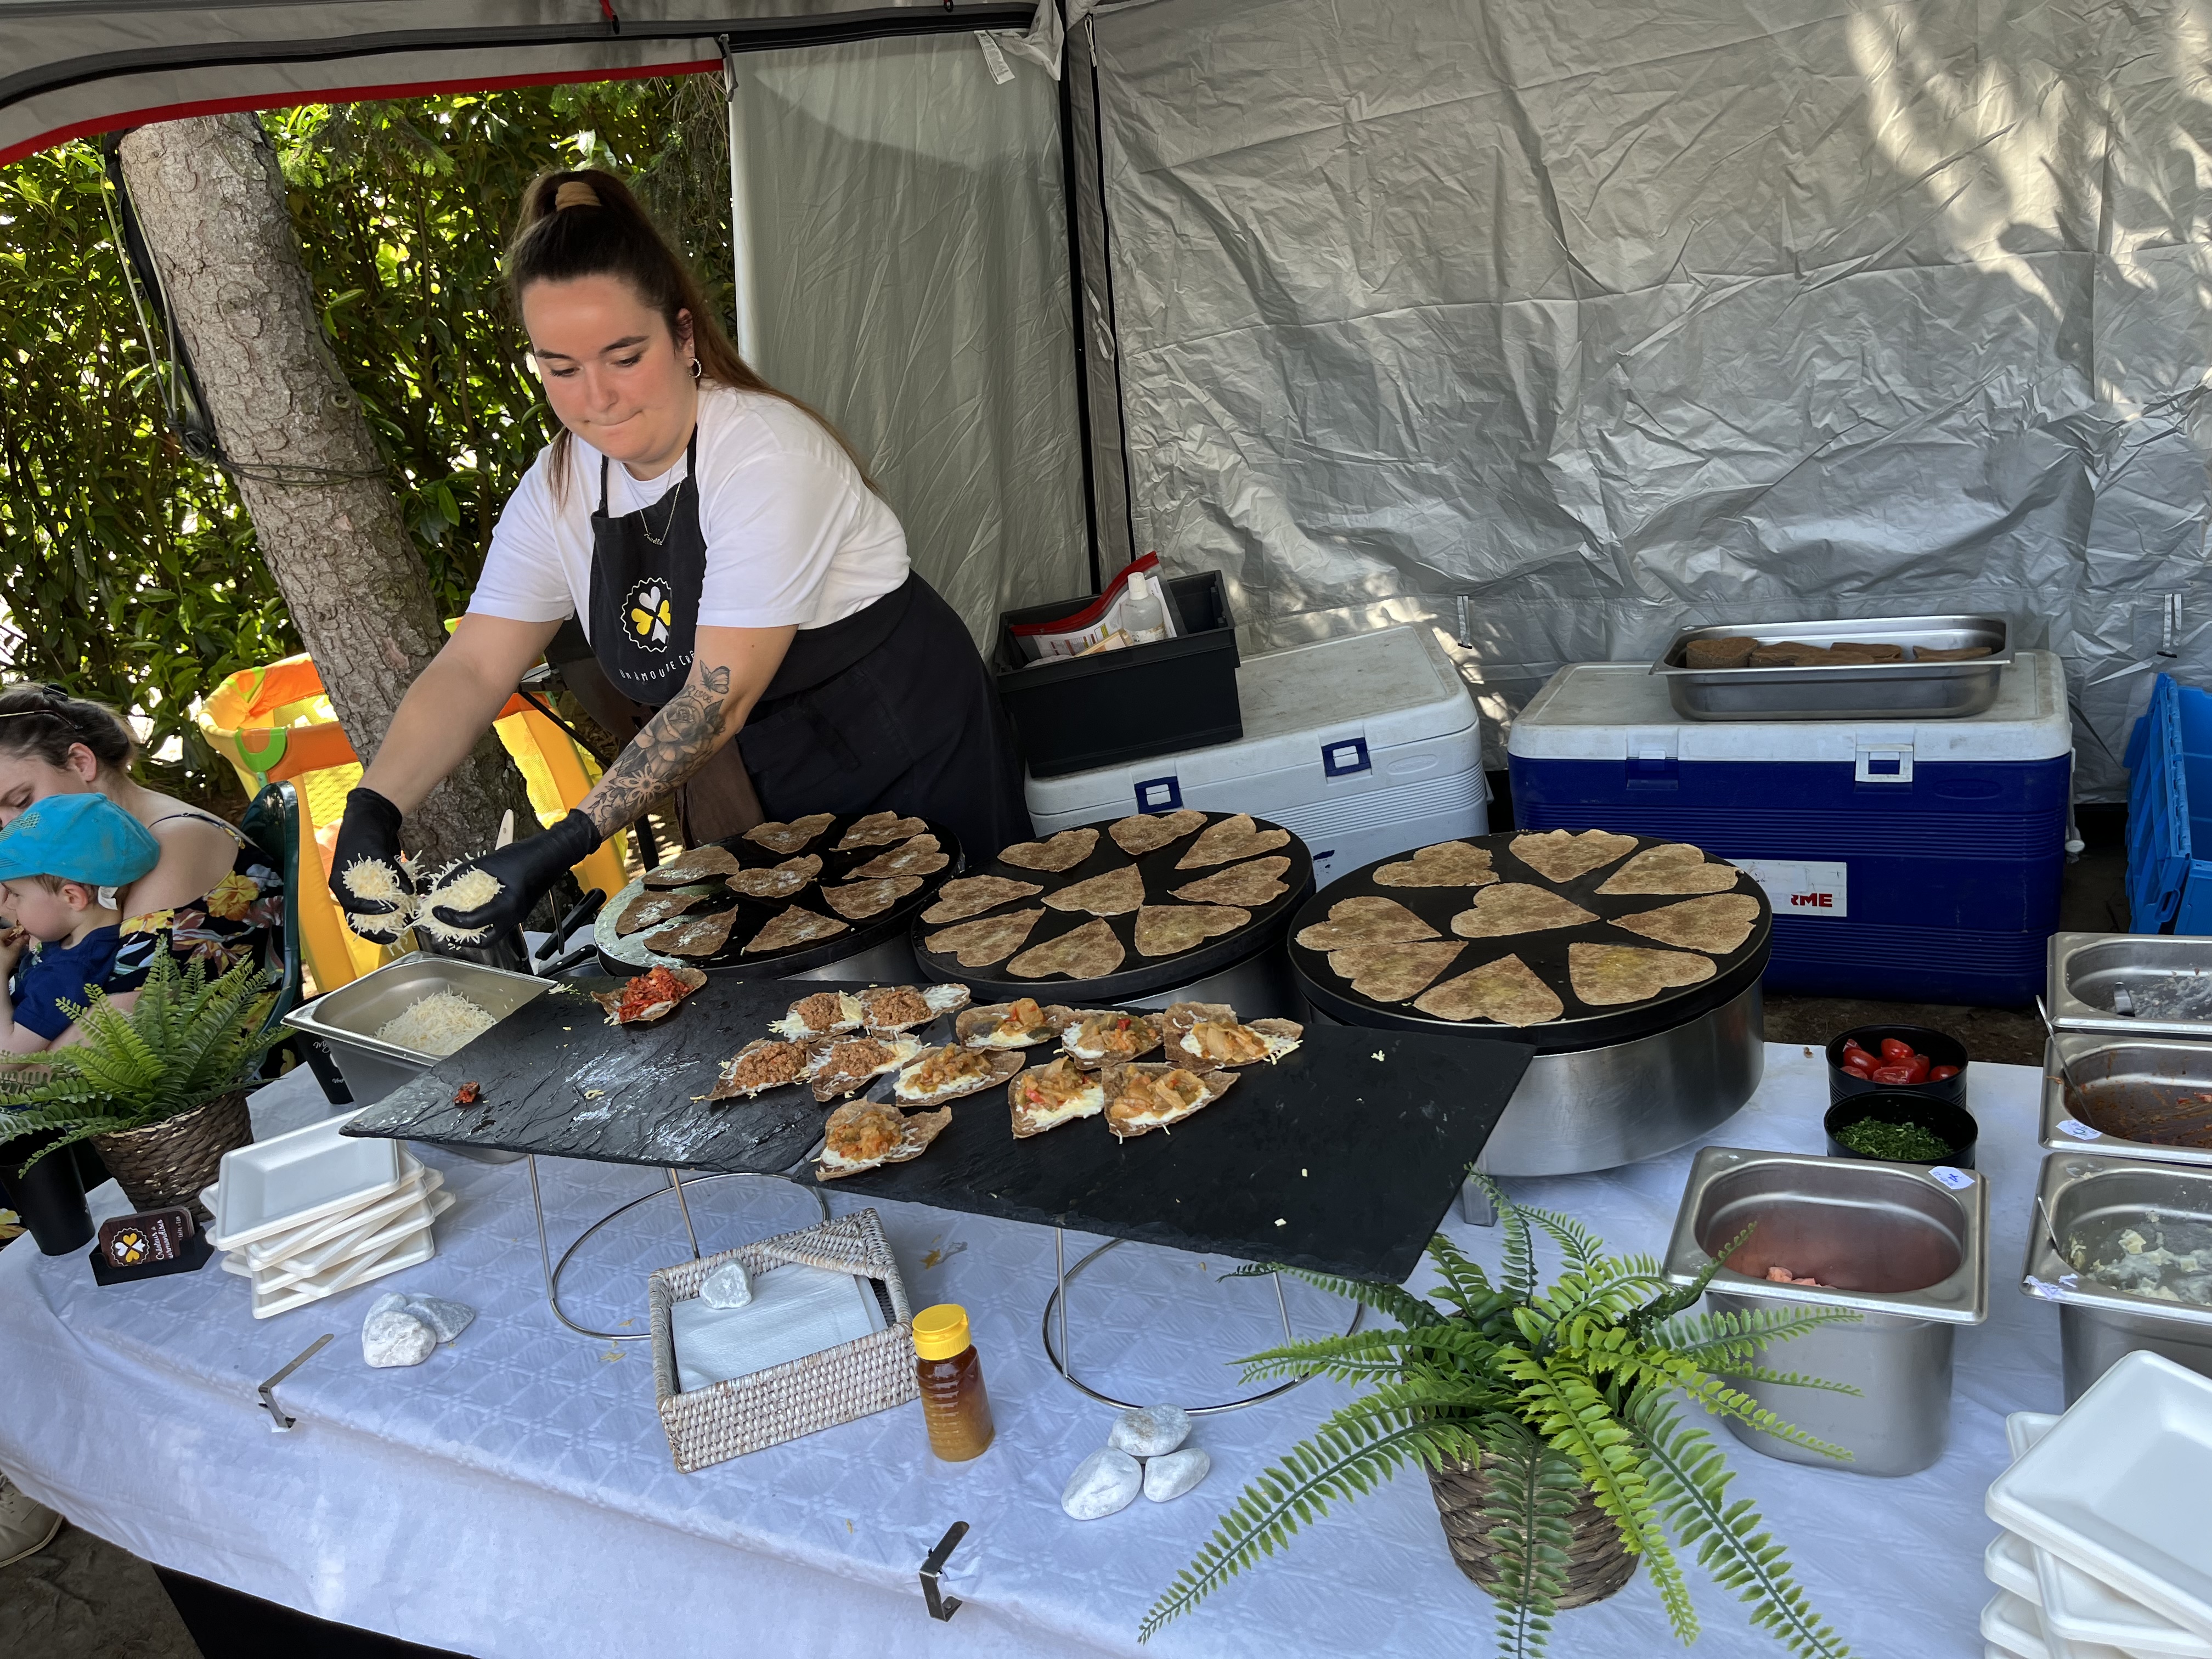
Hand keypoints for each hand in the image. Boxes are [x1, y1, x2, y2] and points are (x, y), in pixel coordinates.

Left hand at [0, 928, 27, 972]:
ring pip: (2, 941)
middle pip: (5, 935)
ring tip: (19, 947)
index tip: (27, 934)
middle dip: (15, 937)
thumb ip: (21, 941)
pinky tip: (11, 951)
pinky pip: (0, 946)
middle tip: (24, 941)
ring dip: (11, 942)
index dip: (20, 931)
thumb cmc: (4, 961)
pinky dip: (6, 947)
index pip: (10, 930)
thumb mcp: (14, 950)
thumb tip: (27, 936)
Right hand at [330, 787, 414, 942]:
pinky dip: (390, 905)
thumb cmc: (366, 833)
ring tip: (403, 923)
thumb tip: (409, 891)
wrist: (370, 817)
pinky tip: (405, 907)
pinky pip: (379, 900)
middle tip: (395, 935)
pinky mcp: (372, 883)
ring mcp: (359, 887)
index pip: (353, 907)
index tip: (392, 911)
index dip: (372, 913)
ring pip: (369, 911)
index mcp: (340, 883)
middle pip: (359, 917)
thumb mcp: (378, 852)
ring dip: (385, 919)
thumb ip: (393, 872)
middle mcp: (347, 889)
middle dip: (376, 928)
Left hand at [421, 810, 599, 941]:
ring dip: (470, 932)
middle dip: (460, 938)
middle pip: (483, 942)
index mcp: (506, 906)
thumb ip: (462, 874)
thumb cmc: (523, 856)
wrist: (550, 856)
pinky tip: (470, 911)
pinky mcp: (518, 913)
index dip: (449, 918)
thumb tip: (441, 886)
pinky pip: (496, 925)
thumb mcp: (487, 862)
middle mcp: (513, 917)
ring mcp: (517, 917)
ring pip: (490, 935)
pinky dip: (480, 923)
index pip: (471, 922)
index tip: (436, 910)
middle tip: (444, 926)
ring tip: (454, 920)